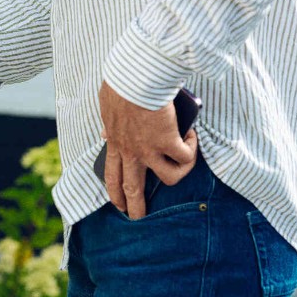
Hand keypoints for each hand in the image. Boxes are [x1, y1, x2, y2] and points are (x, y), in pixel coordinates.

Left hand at [98, 79, 196, 219]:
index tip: (118, 204)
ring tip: (186, 160)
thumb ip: (109, 123)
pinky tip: (192, 135)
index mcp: (116, 143)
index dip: (115, 193)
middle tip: (139, 218)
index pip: (112, 175)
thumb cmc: (122, 86)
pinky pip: (186, 156)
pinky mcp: (169, 142)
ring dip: (180, 173)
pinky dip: (192, 148)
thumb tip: (105, 132)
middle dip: (136, 208)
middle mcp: (132, 152)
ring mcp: (151, 149)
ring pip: (168, 178)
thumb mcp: (107, 107)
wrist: (137, 78)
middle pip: (132, 189)